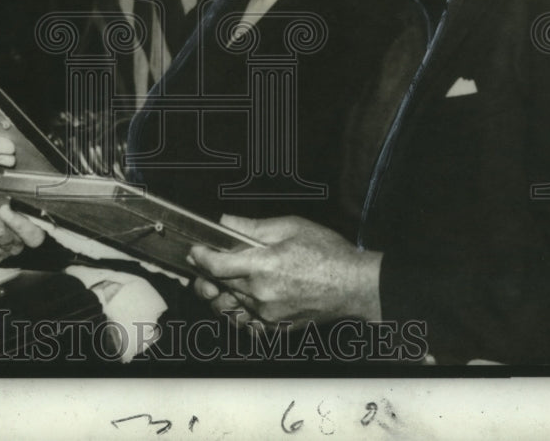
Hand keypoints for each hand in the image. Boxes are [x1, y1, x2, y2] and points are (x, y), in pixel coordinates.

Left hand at [189, 214, 382, 329]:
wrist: (354, 285)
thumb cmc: (327, 253)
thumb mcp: (290, 227)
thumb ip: (252, 226)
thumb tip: (224, 221)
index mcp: (262, 267)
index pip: (216, 265)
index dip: (200, 257)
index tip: (195, 250)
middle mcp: (261, 294)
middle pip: (218, 286)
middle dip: (207, 273)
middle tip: (205, 261)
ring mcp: (268, 314)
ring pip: (228, 306)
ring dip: (220, 293)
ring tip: (223, 280)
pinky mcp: (276, 327)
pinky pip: (246, 324)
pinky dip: (238, 312)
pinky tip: (242, 298)